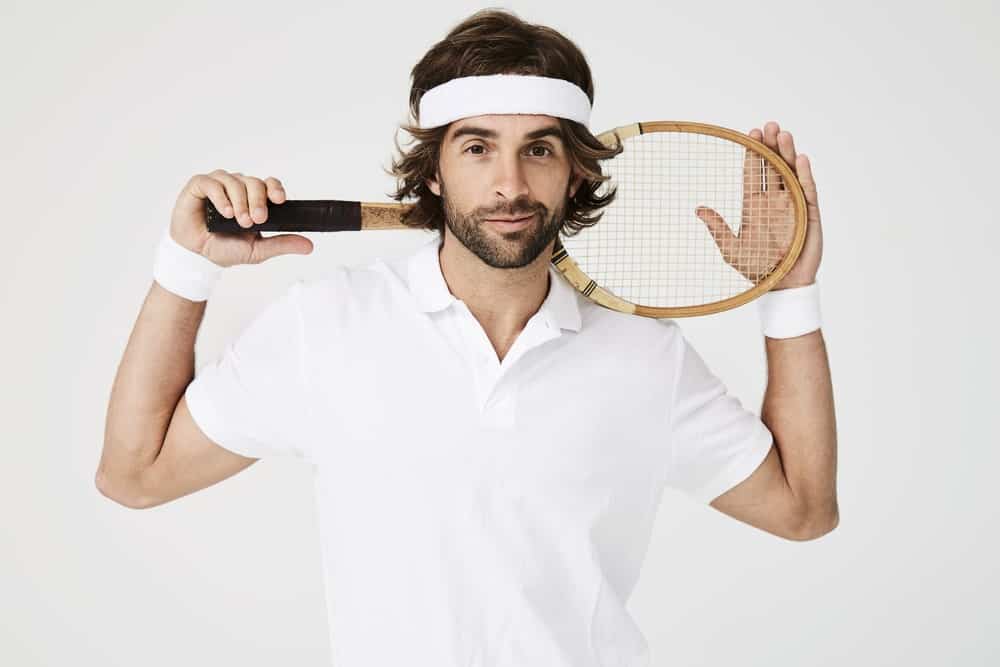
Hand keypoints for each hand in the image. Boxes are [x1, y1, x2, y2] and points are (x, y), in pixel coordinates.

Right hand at [169, 170, 312, 266]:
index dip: (275, 188)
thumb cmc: (226, 248)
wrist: (198, 256)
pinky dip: (220, 196)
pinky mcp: (199, 186)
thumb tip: (309, 246)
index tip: (279, 200)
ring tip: (239, 220)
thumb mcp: (258, 250)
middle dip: (258, 200)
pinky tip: (225, 211)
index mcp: (253, 199)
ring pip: (235, 181)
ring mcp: (219, 185)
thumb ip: (282, 244)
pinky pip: (212, 182)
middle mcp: (238, 188)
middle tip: (257, 220)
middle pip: (254, 183)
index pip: (269, 184)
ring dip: (240, 201)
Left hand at [695, 121, 822, 288]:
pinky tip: (800, 159)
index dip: (753, 154)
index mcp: (755, 205)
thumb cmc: (756, 268)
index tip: (750, 134)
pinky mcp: (810, 214)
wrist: (781, 286)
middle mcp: (774, 201)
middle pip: (773, 167)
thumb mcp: (731, 248)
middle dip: (771, 146)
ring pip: (791, 173)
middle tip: (768, 125)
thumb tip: (698, 209)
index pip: (754, 173)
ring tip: (783, 134)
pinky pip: (808, 190)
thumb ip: (717, 228)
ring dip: (787, 153)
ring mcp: (793, 205)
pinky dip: (805, 174)